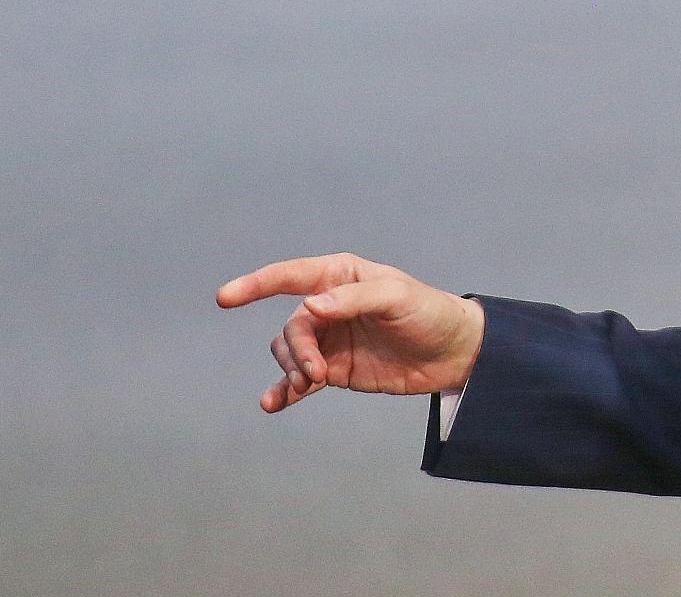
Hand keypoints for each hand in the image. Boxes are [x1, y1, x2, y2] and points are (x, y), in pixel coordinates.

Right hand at [215, 252, 485, 413]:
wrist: (455, 353)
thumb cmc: (430, 312)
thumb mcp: (397, 297)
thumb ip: (353, 300)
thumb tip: (311, 307)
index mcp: (341, 277)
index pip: (290, 276)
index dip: (256, 285)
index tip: (225, 298)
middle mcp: (330, 306)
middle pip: (292, 327)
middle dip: (296, 351)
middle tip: (314, 373)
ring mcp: (331, 340)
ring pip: (291, 353)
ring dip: (291, 370)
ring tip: (306, 385)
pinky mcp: (336, 370)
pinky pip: (300, 380)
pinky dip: (284, 391)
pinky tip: (273, 404)